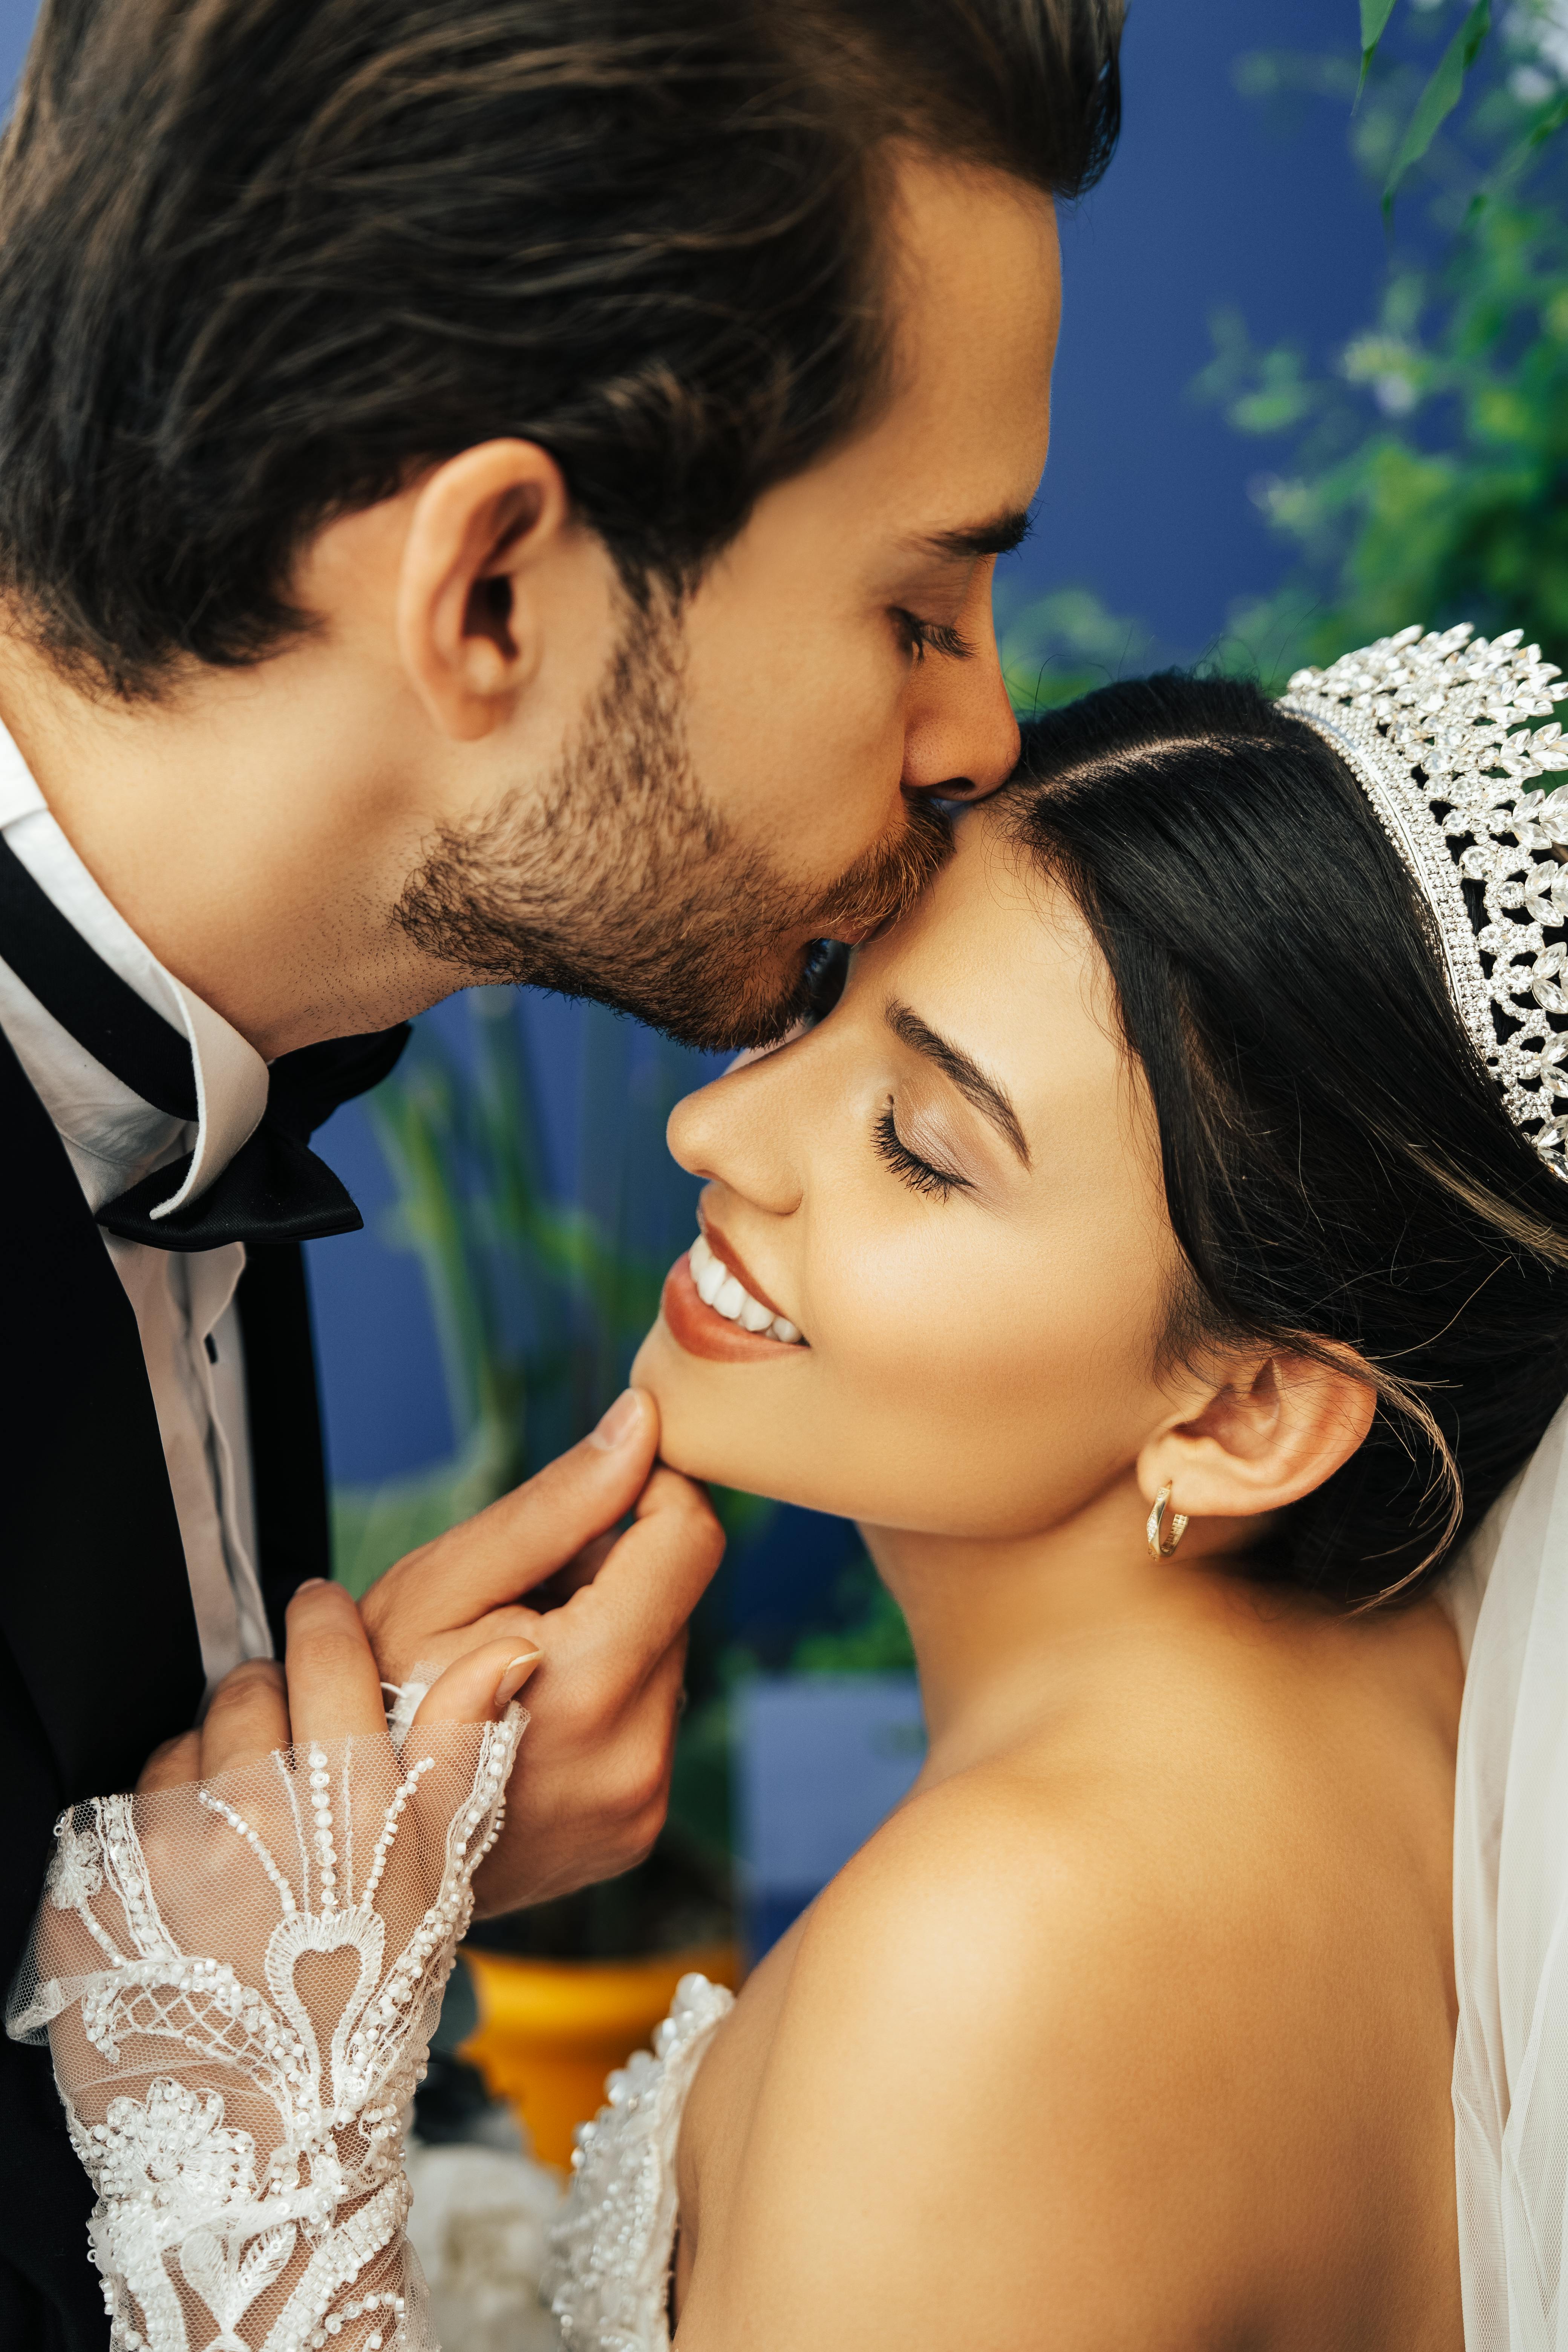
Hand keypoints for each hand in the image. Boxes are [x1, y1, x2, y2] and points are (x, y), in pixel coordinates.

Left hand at [25, 1588, 543, 2351]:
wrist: (269, 2156)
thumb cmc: (363, 2017)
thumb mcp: (435, 1882)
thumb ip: (461, 1752)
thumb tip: (506, 1650)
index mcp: (347, 1799)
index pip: (325, 1649)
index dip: (325, 1622)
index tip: (320, 1616)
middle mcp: (253, 1808)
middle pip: (244, 1689)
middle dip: (263, 1715)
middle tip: (282, 1789)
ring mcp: (162, 1851)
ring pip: (174, 1751)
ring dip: (200, 1784)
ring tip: (232, 1869)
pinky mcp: (88, 1896)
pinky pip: (108, 1821)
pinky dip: (141, 1850)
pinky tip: (179, 1910)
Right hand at [357, 1387, 724, 1913]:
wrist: (344, 1846)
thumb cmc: (371, 1701)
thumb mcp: (441, 1584)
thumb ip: (556, 1504)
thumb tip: (643, 1424)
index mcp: (590, 1687)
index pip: (689, 1537)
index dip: (646, 1493)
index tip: (586, 1505)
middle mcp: (636, 1758)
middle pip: (677, 1600)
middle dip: (608, 1579)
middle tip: (515, 1608)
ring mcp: (640, 1805)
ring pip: (664, 1658)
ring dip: (607, 1639)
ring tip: (512, 1667)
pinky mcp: (637, 1828)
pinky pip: (650, 1721)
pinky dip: (603, 1699)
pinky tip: (528, 1716)